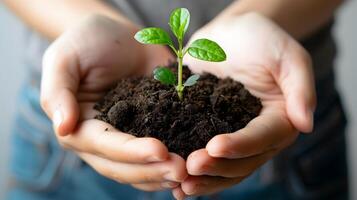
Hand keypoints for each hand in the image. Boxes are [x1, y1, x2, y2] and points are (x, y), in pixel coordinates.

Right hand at [40, 15, 186, 190]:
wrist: (119, 35)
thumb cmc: (87, 42)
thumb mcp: (64, 59)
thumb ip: (58, 92)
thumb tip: (62, 128)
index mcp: (80, 127)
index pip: (104, 146)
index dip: (131, 152)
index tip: (160, 150)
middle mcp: (103, 140)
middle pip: (123, 166)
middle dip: (152, 170)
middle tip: (182, 170)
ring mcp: (129, 137)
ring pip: (142, 168)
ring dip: (164, 174)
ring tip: (190, 172)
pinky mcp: (151, 130)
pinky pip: (160, 154)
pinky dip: (173, 163)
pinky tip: (194, 166)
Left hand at [172, 12, 315, 197]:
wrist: (232, 33)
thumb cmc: (262, 39)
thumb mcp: (287, 55)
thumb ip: (300, 87)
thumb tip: (306, 125)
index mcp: (280, 120)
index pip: (261, 139)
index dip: (239, 146)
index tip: (215, 146)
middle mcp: (257, 135)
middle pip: (242, 162)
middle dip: (216, 167)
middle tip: (190, 168)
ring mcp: (233, 135)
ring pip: (223, 167)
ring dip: (204, 179)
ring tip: (180, 185)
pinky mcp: (209, 130)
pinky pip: (204, 155)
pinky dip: (191, 170)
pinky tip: (173, 182)